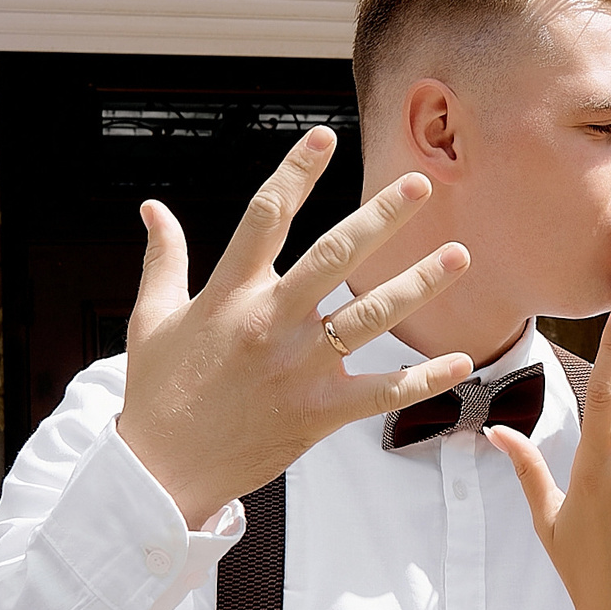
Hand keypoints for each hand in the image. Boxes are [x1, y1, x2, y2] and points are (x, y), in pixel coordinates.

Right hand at [115, 128, 476, 526]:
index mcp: (228, 294)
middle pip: (334, 257)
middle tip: (419, 185)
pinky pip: (383, 393)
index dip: (295, 173)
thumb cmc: (157, 392)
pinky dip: (424, 380)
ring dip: (418, 284)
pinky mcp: (320, 412)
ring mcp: (300, 368)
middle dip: (380, 218)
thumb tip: (152, 208)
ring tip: (459, 255)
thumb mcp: (151, 319)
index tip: (323, 137)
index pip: (266, 217)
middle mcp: (270, 323)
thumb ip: (162, 259)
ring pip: (370, 318)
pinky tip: (460, 360)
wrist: (162, 472)